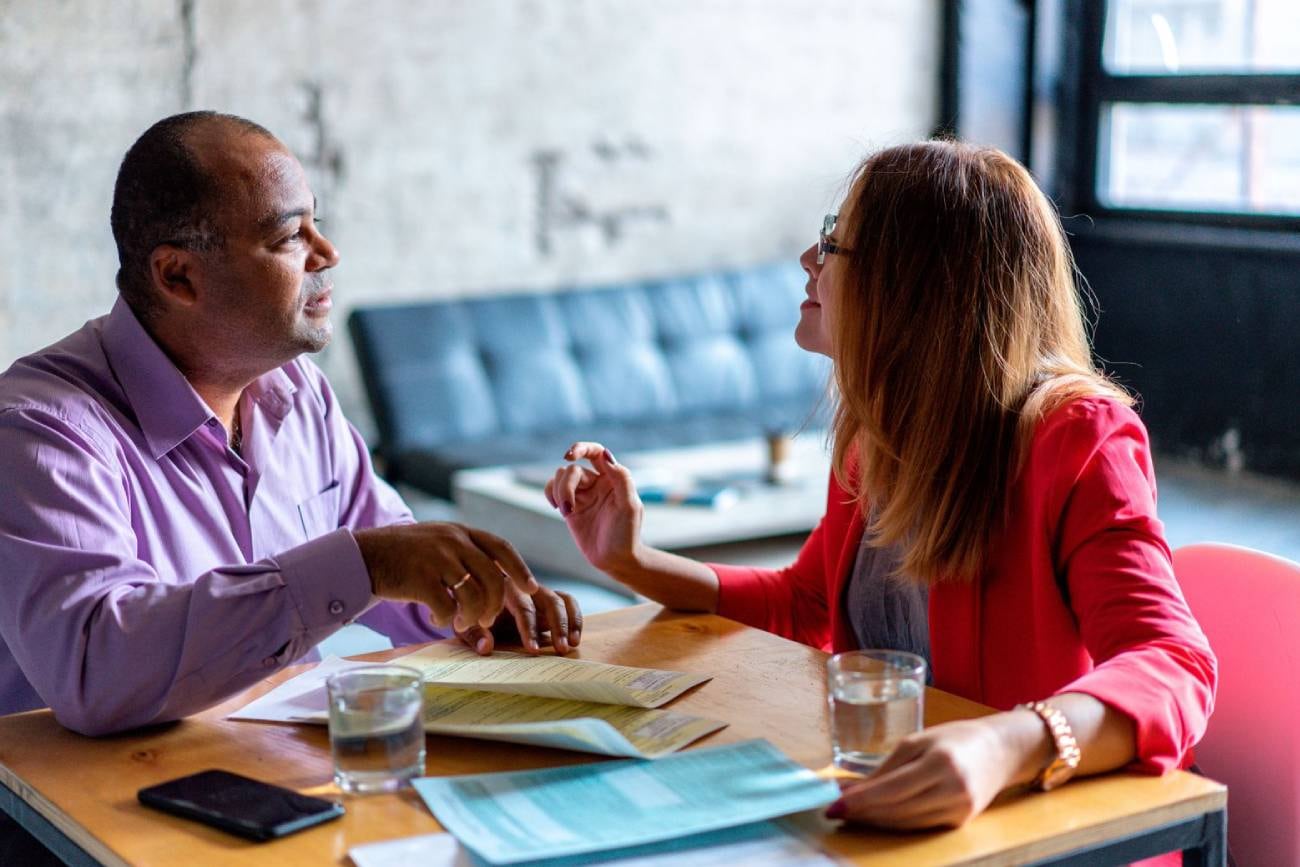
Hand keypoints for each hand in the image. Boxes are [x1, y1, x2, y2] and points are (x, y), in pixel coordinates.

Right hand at [353, 522, 538, 631]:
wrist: (366, 556)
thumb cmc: (407, 556)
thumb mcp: (439, 542)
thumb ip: (466, 554)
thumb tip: (500, 579)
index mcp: (461, 532)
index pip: (501, 548)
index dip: (520, 569)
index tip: (532, 588)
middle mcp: (452, 541)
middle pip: (492, 577)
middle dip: (495, 604)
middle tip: (488, 618)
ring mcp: (436, 558)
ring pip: (473, 595)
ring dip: (471, 616)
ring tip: (460, 621)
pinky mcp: (420, 579)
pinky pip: (446, 607)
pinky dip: (445, 619)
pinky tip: (436, 617)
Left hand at [455, 582, 583, 655]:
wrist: (472, 597)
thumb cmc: (469, 614)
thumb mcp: (464, 625)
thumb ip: (473, 635)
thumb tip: (486, 648)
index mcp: (502, 589)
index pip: (522, 608)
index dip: (529, 629)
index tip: (534, 650)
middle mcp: (524, 587)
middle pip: (548, 601)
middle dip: (557, 626)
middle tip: (561, 649)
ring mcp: (537, 591)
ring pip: (560, 600)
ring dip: (569, 623)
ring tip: (571, 646)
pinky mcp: (548, 597)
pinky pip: (568, 601)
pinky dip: (575, 618)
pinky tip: (576, 639)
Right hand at [545, 443, 643, 575]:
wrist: (616, 559)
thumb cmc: (627, 533)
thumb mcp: (629, 506)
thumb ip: (621, 478)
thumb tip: (606, 454)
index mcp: (613, 477)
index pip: (596, 452)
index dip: (581, 448)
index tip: (568, 456)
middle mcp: (597, 482)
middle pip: (572, 469)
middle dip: (566, 487)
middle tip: (568, 509)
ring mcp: (582, 494)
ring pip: (560, 477)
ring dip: (558, 492)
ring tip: (565, 512)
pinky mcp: (570, 506)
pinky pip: (553, 489)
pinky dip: (550, 494)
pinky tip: (558, 507)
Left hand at [827, 718, 1022, 829]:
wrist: (1001, 751)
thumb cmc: (956, 738)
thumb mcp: (919, 741)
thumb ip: (887, 766)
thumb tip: (851, 786)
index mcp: (941, 763)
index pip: (892, 789)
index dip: (861, 800)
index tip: (834, 804)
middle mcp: (952, 790)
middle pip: (897, 810)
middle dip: (862, 812)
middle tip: (834, 810)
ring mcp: (959, 810)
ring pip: (905, 823)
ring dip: (874, 820)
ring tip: (850, 813)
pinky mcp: (960, 822)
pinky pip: (918, 826)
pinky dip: (894, 822)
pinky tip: (876, 817)